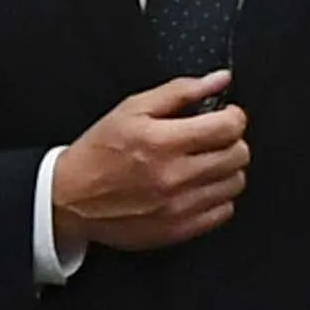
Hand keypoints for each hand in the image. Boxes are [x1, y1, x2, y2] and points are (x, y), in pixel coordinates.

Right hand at [47, 72, 248, 251]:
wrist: (71, 199)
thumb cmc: (98, 153)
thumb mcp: (132, 109)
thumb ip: (180, 91)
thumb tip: (219, 80)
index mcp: (162, 141)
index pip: (228, 127)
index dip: (233, 116)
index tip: (225, 116)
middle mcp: (174, 176)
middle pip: (238, 155)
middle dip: (231, 141)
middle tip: (213, 138)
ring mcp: (178, 206)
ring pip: (235, 183)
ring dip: (227, 169)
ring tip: (205, 162)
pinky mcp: (178, 229)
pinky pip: (223, 211)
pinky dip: (217, 197)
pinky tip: (198, 187)